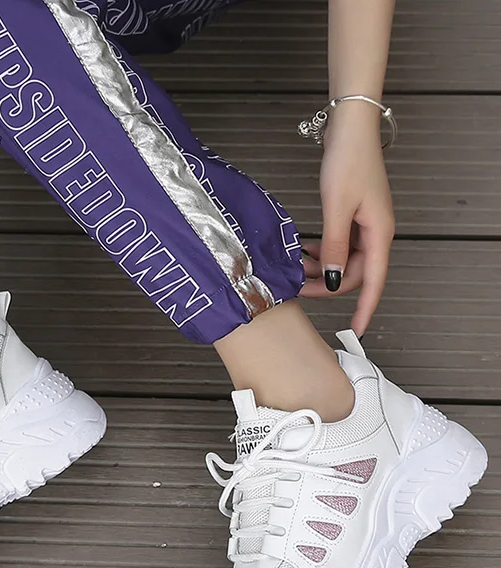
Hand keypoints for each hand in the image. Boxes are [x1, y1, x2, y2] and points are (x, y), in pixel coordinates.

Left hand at [299, 101, 394, 335]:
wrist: (350, 130)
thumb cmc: (348, 162)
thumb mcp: (337, 208)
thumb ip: (334, 246)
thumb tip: (333, 279)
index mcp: (379, 233)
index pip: (373, 281)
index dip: (365, 308)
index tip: (356, 329)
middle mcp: (375, 233)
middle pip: (353, 273)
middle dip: (326, 284)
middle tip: (297, 286)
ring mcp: (364, 225)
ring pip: (343, 260)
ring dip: (322, 268)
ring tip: (296, 267)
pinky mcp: (352, 216)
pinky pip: (338, 245)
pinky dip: (322, 251)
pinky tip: (305, 250)